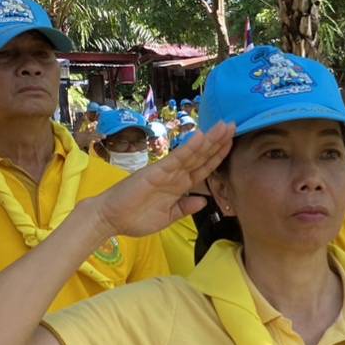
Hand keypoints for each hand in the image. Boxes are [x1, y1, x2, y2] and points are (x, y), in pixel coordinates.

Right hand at [92, 122, 234, 236]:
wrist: (111, 219)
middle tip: (234, 125)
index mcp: (180, 186)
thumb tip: (204, 201)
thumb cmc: (136, 218)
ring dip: (209, 140)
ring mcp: (167, 171)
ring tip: (225, 126)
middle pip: (202, 156)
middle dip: (219, 142)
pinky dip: (189, 148)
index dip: (218, 156)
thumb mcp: (168, 217)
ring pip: (193, 153)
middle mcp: (176, 175)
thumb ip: (185, 207)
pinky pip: (176, 158)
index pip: (204, 168)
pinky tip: (201, 137)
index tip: (232, 143)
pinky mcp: (156, 171)